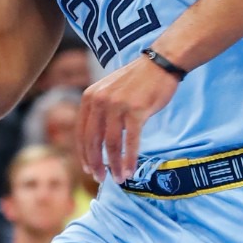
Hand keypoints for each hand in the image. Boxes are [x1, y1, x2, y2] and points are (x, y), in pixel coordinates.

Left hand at [78, 53, 180, 182]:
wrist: (161, 63)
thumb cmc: (138, 80)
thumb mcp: (110, 90)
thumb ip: (100, 110)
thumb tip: (95, 141)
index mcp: (90, 97)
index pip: (82, 133)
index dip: (84, 155)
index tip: (88, 169)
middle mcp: (100, 101)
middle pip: (93, 141)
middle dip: (96, 164)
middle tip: (101, 179)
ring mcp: (118, 106)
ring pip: (111, 144)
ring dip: (114, 165)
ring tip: (119, 178)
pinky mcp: (136, 111)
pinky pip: (130, 141)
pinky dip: (129, 159)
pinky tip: (130, 170)